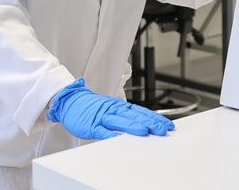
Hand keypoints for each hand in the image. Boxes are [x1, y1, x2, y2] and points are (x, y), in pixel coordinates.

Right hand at [47, 78, 174, 139]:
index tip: (167, 125)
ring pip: (121, 121)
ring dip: (134, 126)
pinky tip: (119, 138)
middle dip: (150, 123)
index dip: (155, 118)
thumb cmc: (92, 107)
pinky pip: (102, 130)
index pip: (141, 112)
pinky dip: (111, 134)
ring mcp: (103, 117)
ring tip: (146, 132)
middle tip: (163, 130)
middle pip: (135, 116)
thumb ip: (126, 116)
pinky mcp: (92, 125)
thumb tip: (144, 123)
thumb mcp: (111, 108)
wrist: (71, 101)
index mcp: (119, 106)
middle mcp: (114, 110)